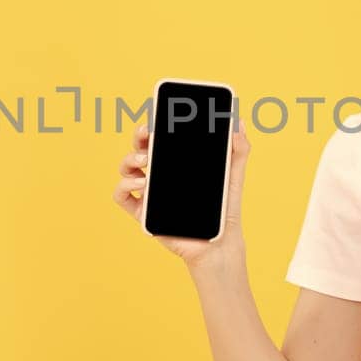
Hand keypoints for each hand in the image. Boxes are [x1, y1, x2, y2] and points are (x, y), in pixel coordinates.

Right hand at [112, 116, 251, 269]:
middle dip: (137, 137)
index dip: (152, 126)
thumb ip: (239, 150)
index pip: (158, 140)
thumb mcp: (233, 177)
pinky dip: (123, 186)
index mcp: (177, 165)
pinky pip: (121, 197)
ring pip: (126, 169)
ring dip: (129, 160)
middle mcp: (159, 177)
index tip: (157, 116)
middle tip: (146, 133)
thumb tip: (239, 124)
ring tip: (146, 161)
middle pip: (139, 150)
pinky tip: (141, 183)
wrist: (219, 244)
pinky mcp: (143, 214)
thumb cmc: (224, 211)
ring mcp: (149, 195)